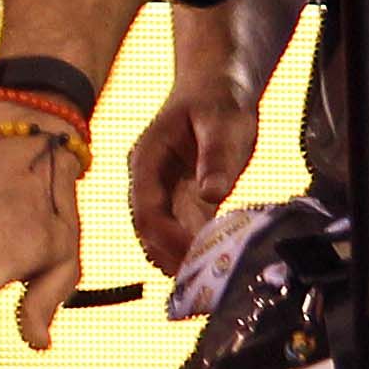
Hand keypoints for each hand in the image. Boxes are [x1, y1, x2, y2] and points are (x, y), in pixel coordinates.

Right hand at [131, 70, 262, 273]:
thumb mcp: (222, 124)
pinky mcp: (181, 197)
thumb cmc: (218, 100)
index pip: (146, 210)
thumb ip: (216, 159)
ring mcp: (162, 190)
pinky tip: (211, 265)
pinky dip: (190, 250)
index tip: (197, 256)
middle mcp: (147, 180)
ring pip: (159, 235)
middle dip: (171, 256)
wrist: (217, 86)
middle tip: (203, 282)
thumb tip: (210, 195)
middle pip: (147, 229)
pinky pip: (179, 230)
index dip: (167, 237)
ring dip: (178, 258)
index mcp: (146, 160)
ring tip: (206, 282)